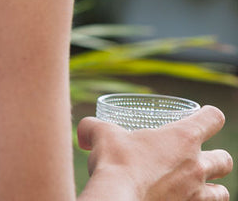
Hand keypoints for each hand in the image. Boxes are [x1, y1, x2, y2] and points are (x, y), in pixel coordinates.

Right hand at [78, 105, 232, 200]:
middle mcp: (196, 166)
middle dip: (216, 160)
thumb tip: (84, 133)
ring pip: (223, 193)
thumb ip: (94, 128)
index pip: (214, 118)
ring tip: (198, 189)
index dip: (210, 116)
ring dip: (213, 190)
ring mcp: (196, 195)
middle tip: (198, 161)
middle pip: (225, 160)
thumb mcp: (102, 135)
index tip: (202, 118)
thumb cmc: (115, 163)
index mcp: (183, 138)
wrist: (118, 199)